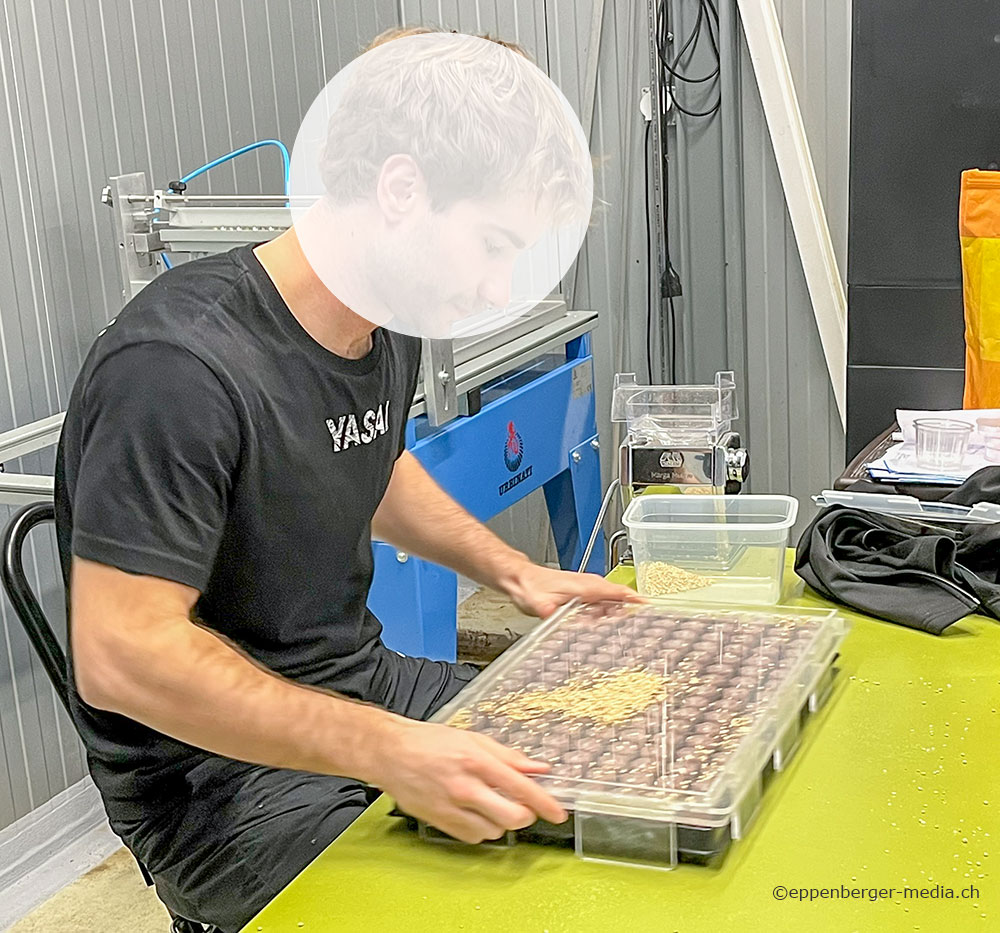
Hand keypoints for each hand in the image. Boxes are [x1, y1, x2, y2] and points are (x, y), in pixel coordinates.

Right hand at [373, 720, 566, 842]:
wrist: (391, 752)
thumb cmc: (430, 742)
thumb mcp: (473, 739)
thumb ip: (508, 756)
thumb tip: (538, 767)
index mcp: (476, 761)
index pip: (520, 787)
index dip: (544, 802)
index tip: (558, 812)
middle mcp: (465, 787)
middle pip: (511, 817)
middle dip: (525, 815)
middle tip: (524, 807)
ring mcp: (451, 807)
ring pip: (493, 831)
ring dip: (501, 822)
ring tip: (493, 805)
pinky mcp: (439, 822)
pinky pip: (472, 837)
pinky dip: (480, 829)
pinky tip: (475, 812)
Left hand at [501, 562, 641, 618]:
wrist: (520, 578)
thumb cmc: (530, 587)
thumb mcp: (540, 604)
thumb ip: (548, 611)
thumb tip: (552, 615)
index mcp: (586, 586)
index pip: (619, 591)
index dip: (637, 601)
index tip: (652, 609)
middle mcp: (589, 585)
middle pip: (620, 599)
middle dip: (632, 613)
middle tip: (643, 630)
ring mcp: (586, 589)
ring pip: (611, 603)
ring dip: (619, 616)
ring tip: (626, 633)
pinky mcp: (582, 594)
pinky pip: (602, 605)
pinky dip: (607, 614)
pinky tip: (604, 628)